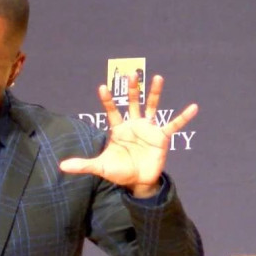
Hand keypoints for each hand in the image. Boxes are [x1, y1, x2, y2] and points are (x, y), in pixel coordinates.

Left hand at [59, 74, 197, 196]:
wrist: (138, 181)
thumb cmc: (119, 171)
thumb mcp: (100, 167)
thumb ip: (83, 164)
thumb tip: (61, 166)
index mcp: (118, 129)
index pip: (111, 111)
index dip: (107, 100)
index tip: (102, 87)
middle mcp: (134, 125)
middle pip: (132, 103)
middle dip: (132, 89)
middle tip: (131, 74)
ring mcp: (148, 129)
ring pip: (152, 107)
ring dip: (154, 93)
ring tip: (158, 77)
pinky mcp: (162, 137)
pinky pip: (174, 124)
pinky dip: (183, 117)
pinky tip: (193, 107)